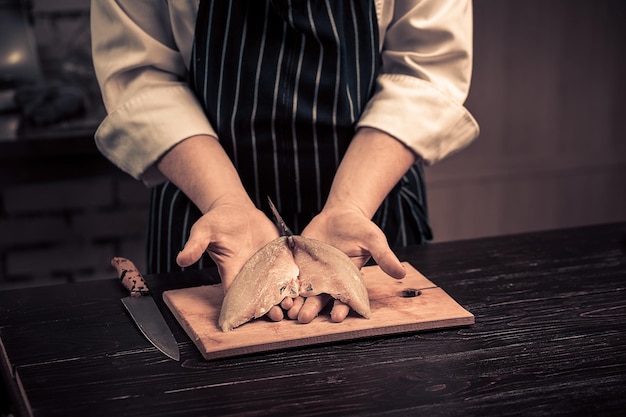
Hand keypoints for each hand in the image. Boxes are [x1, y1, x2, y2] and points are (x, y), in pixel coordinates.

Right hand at [175, 201, 287, 320]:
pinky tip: (304, 289)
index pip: (235, 295)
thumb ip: (195, 245)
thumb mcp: (203, 230)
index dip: (242, 307)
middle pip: (259, 296)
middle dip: (267, 308)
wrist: (235, 210)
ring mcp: (265, 266)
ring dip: (283, 298)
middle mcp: (249, 273)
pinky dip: (294, 281)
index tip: (249, 318)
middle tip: (277, 316)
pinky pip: (287, 271)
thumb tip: (181, 259)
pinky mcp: (278, 256)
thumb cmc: (217, 221)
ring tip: (292, 306)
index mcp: (231, 271)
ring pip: (275, 288)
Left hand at [288, 206, 405, 322]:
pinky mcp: (299, 264)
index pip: (345, 299)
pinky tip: (277, 292)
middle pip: (320, 300)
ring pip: (303, 293)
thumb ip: (384, 257)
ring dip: (296, 302)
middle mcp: (329, 281)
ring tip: (288, 311)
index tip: (337, 316)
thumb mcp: (374, 239)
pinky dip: (285, 286)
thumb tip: (401, 273)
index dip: (341, 308)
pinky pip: (291, 277)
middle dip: (312, 310)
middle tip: (303, 319)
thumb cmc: (359, 228)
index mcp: (348, 280)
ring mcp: (312, 273)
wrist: (339, 214)